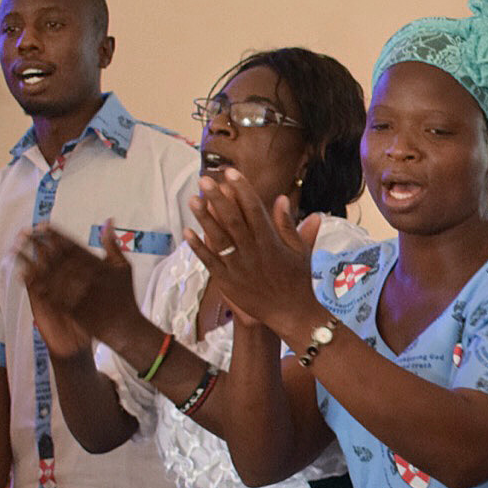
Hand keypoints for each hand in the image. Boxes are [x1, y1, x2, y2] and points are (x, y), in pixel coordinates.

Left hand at [16, 223, 140, 354]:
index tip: (41, 225)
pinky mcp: (68, 306)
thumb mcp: (123, 266)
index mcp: (97, 264)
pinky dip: (34, 282)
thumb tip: (108, 220)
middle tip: (23, 233)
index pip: (71, 244)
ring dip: (30, 260)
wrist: (123, 326)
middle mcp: (85, 276)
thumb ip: (112, 243)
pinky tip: (22, 274)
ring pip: (48, 272)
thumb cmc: (124, 295)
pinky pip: (47, 291)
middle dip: (38, 243)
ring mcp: (76, 292)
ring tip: (16, 249)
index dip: (55, 234)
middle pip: (56, 255)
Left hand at [185, 171, 319, 332]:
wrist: (291, 314)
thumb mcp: (300, 250)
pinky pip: (210, 262)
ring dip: (204, 219)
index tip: (231, 173)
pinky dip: (199, 247)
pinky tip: (187, 232)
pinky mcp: (228, 282)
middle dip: (218, 199)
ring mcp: (239, 268)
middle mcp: (253, 253)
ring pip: (219, 239)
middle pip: (233, 221)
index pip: (254, 210)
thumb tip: (282, 198)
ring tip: (193, 199)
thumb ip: (289, 224)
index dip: (242, 190)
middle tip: (204, 180)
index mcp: (271, 242)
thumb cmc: (298, 280)